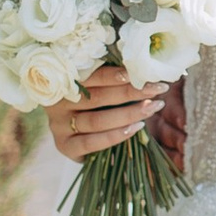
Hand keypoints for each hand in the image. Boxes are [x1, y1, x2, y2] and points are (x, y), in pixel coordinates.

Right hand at [48, 66, 186, 163]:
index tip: (142, 73)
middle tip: (157, 88)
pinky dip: (115, 136)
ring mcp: (59, 126)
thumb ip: (110, 78)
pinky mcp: (64, 146)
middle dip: (131, 92)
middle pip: (98, 97)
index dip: (117, 74)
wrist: (72, 132)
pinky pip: (91, 143)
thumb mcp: (95, 85)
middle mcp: (58, 102)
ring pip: (97, 120)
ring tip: (153, 107)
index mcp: (63, 80)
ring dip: (129, 114)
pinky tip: (136, 128)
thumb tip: (142, 69)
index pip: (92, 76)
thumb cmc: (90, 100)